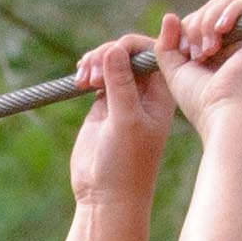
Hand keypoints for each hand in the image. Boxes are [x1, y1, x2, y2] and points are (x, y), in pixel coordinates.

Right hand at [63, 32, 171, 210]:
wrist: (106, 196)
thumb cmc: (125, 164)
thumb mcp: (125, 121)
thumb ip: (121, 84)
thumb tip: (114, 48)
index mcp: (162, 93)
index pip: (153, 52)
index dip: (133, 44)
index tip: (114, 49)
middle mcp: (146, 92)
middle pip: (130, 52)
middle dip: (110, 52)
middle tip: (93, 69)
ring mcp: (124, 96)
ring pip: (113, 61)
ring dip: (97, 61)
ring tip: (84, 77)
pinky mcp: (104, 104)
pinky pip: (99, 75)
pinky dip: (89, 71)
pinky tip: (80, 80)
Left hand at [155, 0, 241, 128]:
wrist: (225, 114)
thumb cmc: (202, 101)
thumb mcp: (177, 69)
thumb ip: (168, 45)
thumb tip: (169, 16)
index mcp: (225, 48)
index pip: (204, 17)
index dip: (189, 26)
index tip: (185, 52)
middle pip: (215, 7)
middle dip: (197, 24)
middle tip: (197, 54)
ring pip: (229, 2)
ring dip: (209, 21)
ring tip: (208, 49)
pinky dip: (230, 12)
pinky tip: (219, 31)